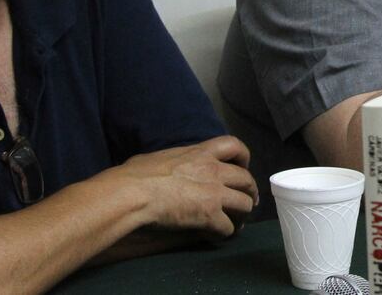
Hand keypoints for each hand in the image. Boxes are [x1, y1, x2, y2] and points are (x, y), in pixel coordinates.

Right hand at [109, 135, 257, 238]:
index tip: (242, 166)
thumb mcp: (158, 157)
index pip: (233, 145)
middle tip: (247, 201)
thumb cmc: (134, 174)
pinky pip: (228, 227)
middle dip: (250, 191)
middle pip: (246, 179)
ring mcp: (214, 193)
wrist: (131, 193)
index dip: (243, 156)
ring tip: (236, 223)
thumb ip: (172, 160)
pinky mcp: (210, 215)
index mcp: (200, 153)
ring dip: (241, 215)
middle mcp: (213, 171)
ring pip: (244, 204)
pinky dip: (224, 233)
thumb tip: (162, 165)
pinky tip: (217, 236)